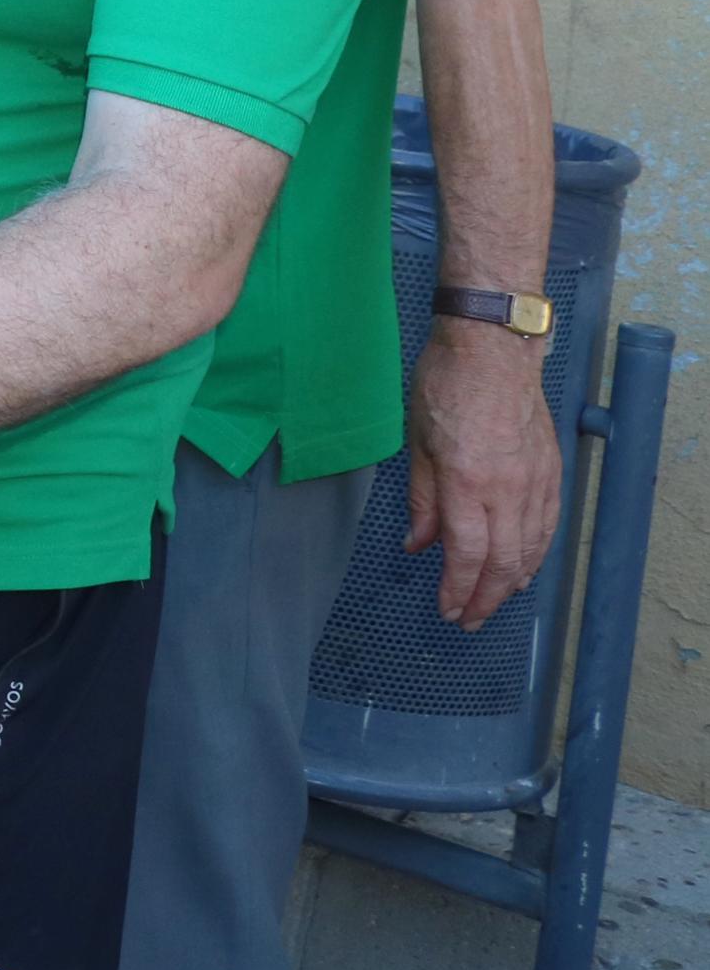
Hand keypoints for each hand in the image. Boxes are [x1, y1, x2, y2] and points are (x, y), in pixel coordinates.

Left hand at [405, 319, 561, 625]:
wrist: (494, 349)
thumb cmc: (445, 387)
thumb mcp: (417, 442)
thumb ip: (421, 498)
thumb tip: (418, 544)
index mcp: (467, 482)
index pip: (466, 553)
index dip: (458, 588)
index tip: (448, 610)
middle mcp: (507, 489)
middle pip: (503, 561)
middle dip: (486, 597)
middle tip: (470, 619)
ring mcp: (535, 481)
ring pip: (531, 548)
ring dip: (513, 582)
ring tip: (494, 601)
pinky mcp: (552, 471)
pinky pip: (548, 525)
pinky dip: (536, 553)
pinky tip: (524, 566)